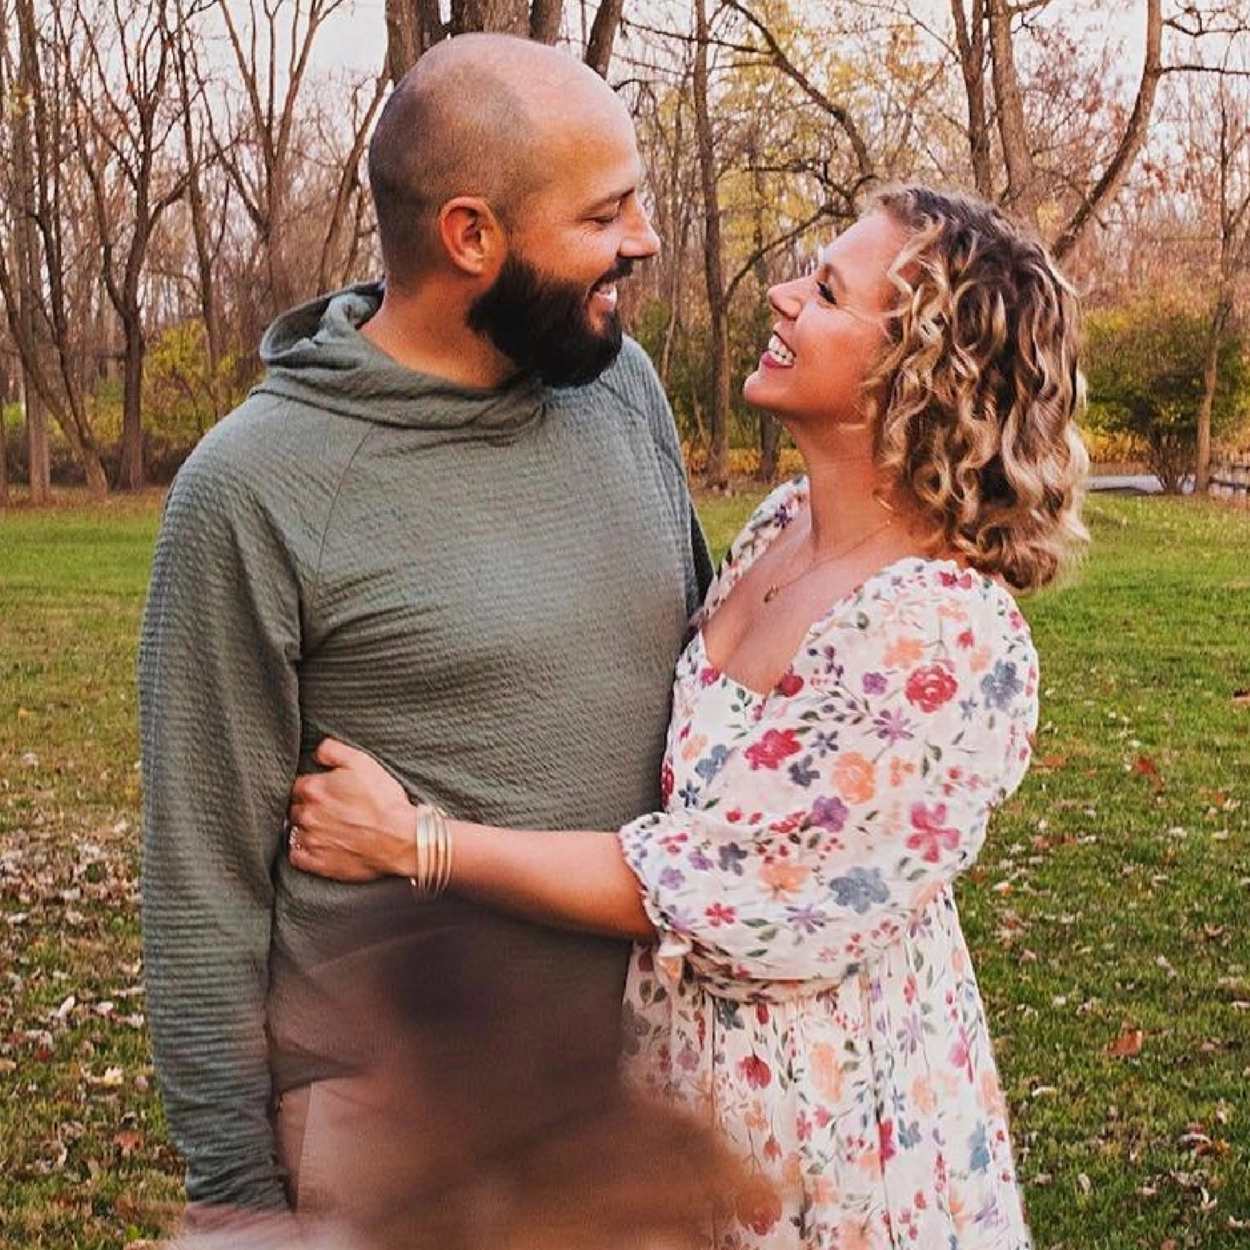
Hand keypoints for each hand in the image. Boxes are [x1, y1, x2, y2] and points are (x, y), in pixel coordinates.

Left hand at [287, 739, 414, 881]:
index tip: (324, 790)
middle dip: (308, 807)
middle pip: (296, 808)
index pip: (298, 785)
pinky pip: (297, 857)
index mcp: (314, 789)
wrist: (399, 837)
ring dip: (306, 828)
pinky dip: (302, 851)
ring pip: (295, 831)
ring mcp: (312, 840)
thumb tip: (318, 752)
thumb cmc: (383, 800)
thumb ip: (333, 751)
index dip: (312, 786)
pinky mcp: (319, 863)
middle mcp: (307, 815)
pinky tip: (317, 846)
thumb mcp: (362, 762)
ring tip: (326, 827)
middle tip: (328, 809)